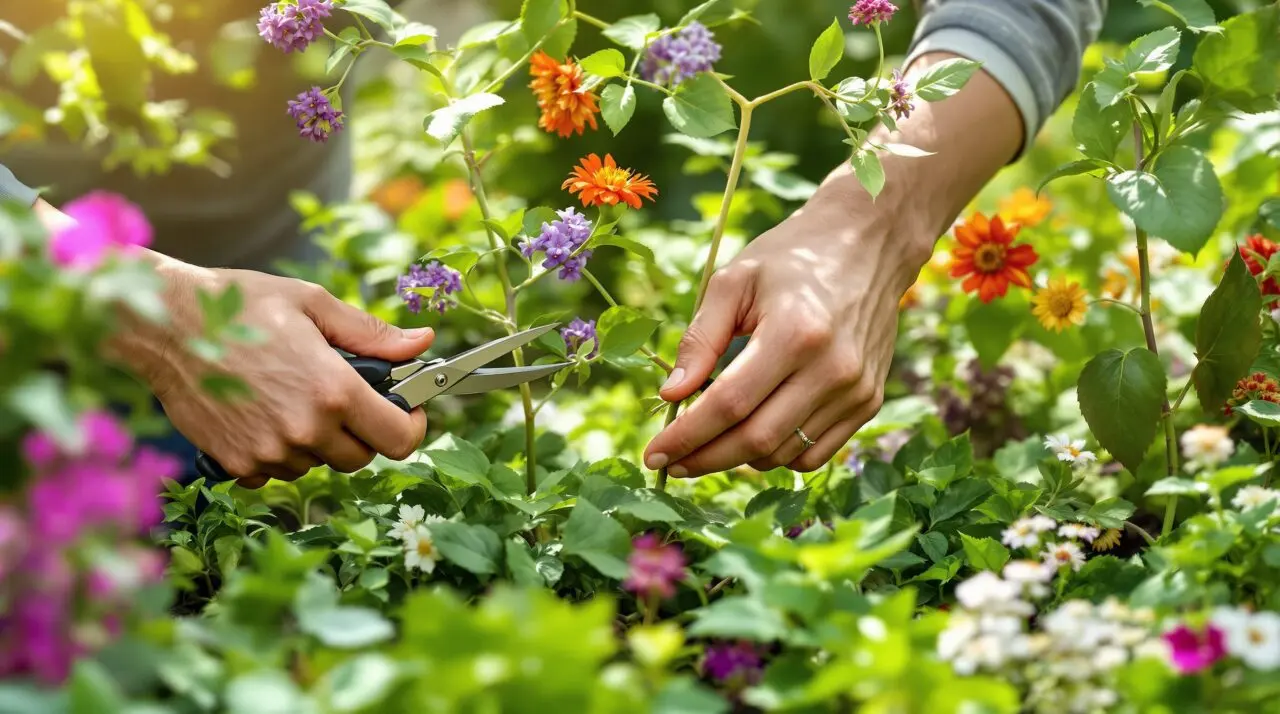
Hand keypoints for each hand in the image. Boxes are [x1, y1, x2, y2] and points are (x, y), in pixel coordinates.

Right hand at [114, 258, 433, 488]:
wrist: (163, 326)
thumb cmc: (239, 306)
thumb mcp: (313, 304)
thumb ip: (372, 334)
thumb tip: (422, 343)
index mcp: (334, 390)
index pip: (399, 439)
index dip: (412, 426)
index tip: (406, 410)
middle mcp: (306, 429)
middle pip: (361, 456)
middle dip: (361, 430)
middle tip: (341, 396)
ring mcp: (269, 452)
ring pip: (318, 464)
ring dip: (317, 440)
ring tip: (291, 396)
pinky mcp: (237, 465)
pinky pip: (277, 472)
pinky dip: (279, 451)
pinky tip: (262, 413)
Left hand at [643, 51, 1024, 477]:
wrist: (868, 244)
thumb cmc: (790, 258)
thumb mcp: (734, 281)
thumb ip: (700, 339)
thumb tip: (671, 395)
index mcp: (795, 332)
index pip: (729, 404)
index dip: (687, 436)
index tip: (654, 454)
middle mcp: (832, 369)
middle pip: (757, 440)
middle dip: (705, 459)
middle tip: (671, 463)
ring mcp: (855, 390)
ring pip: (785, 454)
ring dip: (738, 460)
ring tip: (707, 446)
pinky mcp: (868, 402)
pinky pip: (815, 454)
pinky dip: (777, 457)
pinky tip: (752, 439)